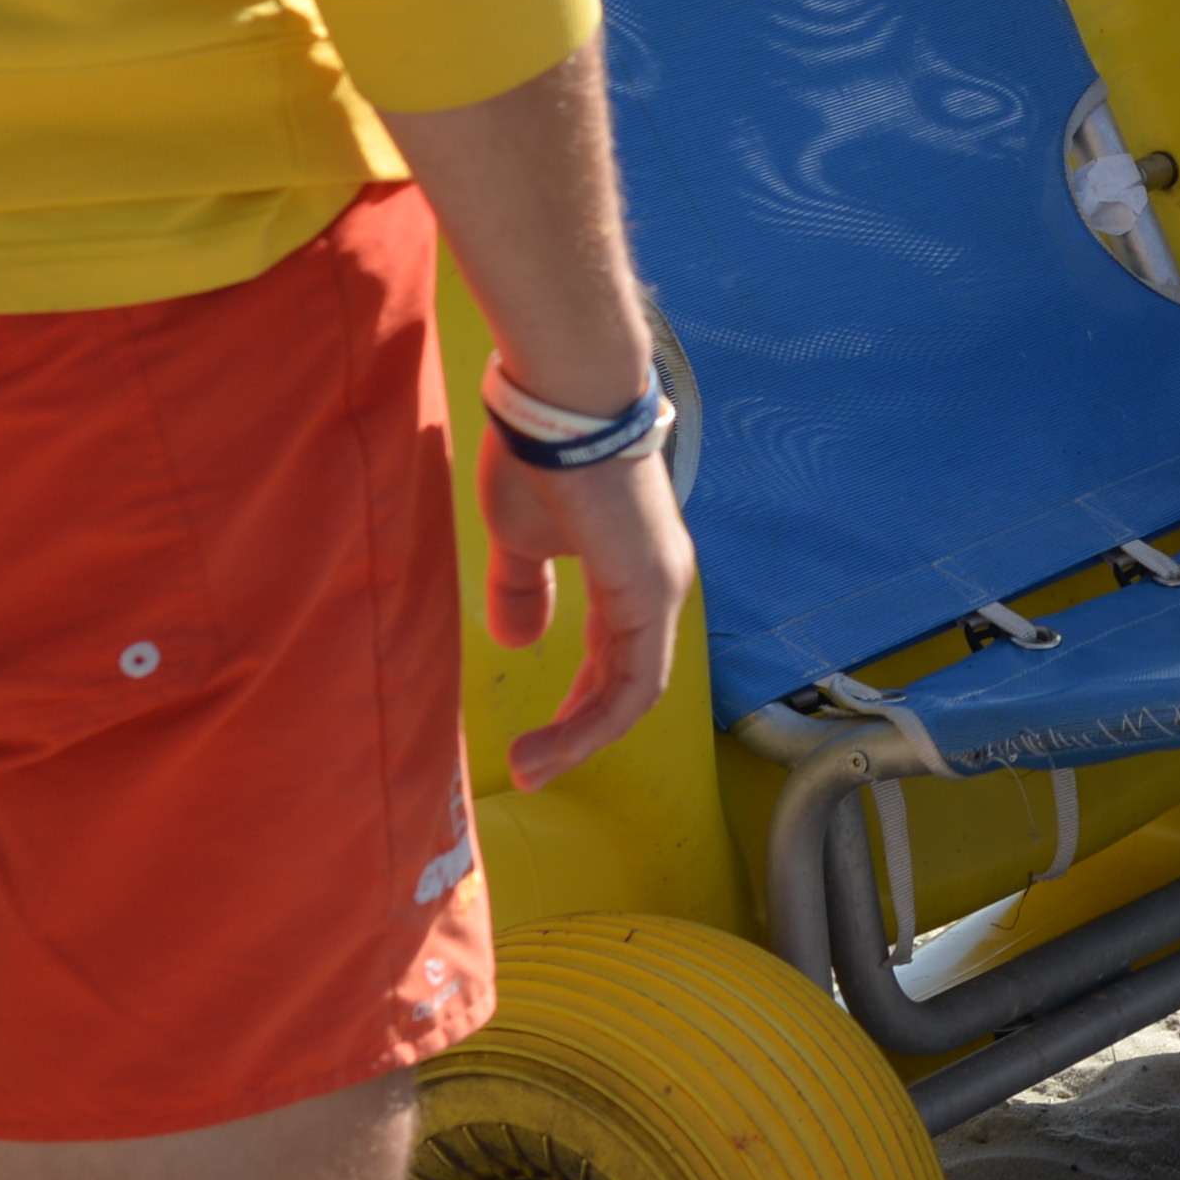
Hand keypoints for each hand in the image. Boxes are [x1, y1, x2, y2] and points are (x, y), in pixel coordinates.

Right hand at [483, 432, 694, 790]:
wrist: (560, 411)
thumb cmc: (540, 461)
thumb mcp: (520, 541)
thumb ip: (524, 591)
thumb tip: (518, 640)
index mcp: (631, 574)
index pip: (614, 658)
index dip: (577, 707)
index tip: (532, 742)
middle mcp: (659, 587)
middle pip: (627, 684)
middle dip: (578, 733)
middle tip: (532, 768)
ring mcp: (661, 591)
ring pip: (631, 693)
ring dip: (580, 739)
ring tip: (531, 768)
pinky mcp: (651, 595)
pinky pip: (633, 682)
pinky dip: (595, 722)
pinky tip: (555, 745)